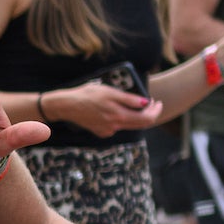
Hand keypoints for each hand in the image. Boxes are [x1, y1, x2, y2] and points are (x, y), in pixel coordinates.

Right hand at [41, 80, 157, 138]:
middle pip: (140, 124)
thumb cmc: (86, 95)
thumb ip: (129, 99)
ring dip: (134, 114)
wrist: (66, 106)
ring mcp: (108, 131)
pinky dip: (121, 118)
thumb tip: (145, 102)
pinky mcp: (101, 131)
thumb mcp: (109, 92)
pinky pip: (117, 126)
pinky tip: (113, 109)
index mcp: (119, 116)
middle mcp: (115, 127)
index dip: (156, 111)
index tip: (157, 102)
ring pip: (129, 124)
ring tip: (130, 102)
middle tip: (150, 102)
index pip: (147, 119)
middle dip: (148, 113)